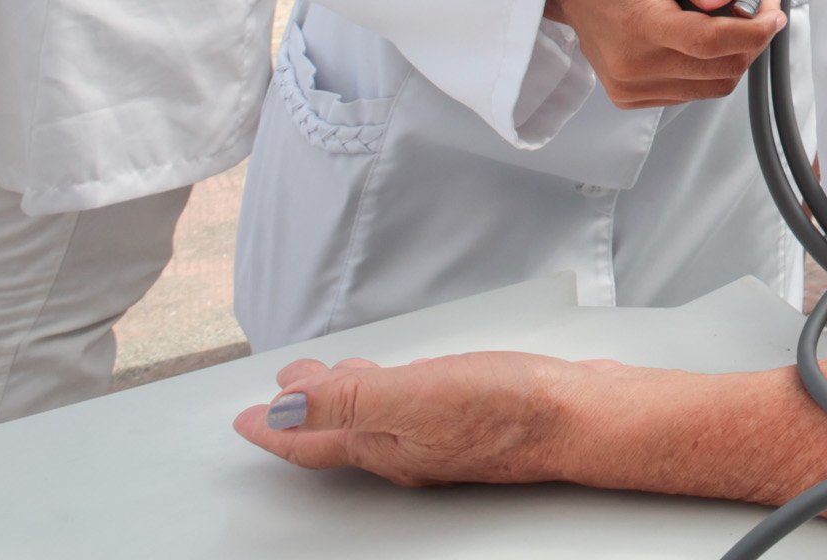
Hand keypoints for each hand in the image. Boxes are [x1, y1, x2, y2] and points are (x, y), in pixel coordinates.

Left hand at [233, 351, 571, 486]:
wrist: (584, 417)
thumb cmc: (510, 409)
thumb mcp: (413, 397)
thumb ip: (345, 402)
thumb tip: (281, 409)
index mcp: (384, 447)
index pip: (310, 440)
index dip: (272, 428)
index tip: (242, 419)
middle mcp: (408, 449)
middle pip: (340, 431)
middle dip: (306, 409)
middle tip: (283, 388)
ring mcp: (442, 437)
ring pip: (377, 420)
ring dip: (348, 398)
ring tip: (336, 377)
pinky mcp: (474, 419)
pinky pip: (411, 408)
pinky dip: (391, 392)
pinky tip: (409, 380)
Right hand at [544, 0, 781, 109]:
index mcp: (639, 26)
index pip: (711, 43)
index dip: (754, 29)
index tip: (773, 9)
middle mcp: (633, 67)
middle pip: (720, 69)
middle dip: (752, 38)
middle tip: (758, 5)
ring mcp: (631, 87)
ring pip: (712, 85)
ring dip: (733, 54)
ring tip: (726, 17)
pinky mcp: (632, 96)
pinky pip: (691, 91)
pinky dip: (709, 67)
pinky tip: (700, 37)